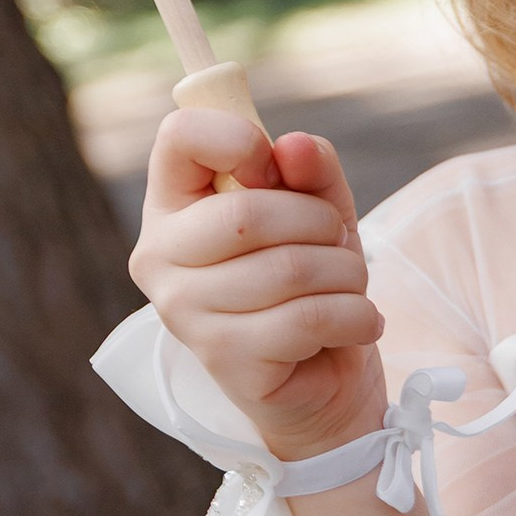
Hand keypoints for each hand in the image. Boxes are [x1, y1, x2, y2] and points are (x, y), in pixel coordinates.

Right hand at [129, 104, 385, 463]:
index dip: (242, 140)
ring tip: (347, 289)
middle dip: (320, 224)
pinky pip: (307, 319)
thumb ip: (310, 167)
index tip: (276, 171)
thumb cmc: (310, 279)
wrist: (322, 379)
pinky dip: (355, 316)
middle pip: (247, 212)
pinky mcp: (221, 358)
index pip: (181, 136)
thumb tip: (293, 148)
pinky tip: (356, 323)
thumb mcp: (320, 208)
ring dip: (346, 275)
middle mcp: (159, 256)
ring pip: (289, 269)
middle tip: (337, 245)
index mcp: (171, 204)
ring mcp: (183, 312)